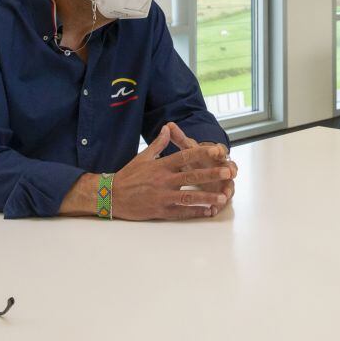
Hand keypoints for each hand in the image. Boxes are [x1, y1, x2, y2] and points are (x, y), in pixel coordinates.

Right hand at [108, 125, 233, 219]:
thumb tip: (168, 128)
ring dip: (206, 196)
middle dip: (211, 174)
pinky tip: (208, 211)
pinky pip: (180, 212)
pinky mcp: (159, 211)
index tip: (217, 151)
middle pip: (191, 176)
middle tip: (228, 171)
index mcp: (160, 165)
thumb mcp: (143, 157)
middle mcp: (163, 180)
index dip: (202, 153)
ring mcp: (161, 196)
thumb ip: (159, 144)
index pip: (184, 156)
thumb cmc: (128, 175)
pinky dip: (195, 212)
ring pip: (188, 197)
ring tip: (222, 196)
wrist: (110, 196)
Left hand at [166, 122, 236, 210]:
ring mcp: (223, 180)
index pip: (220, 149)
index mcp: (214, 154)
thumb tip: (168, 125)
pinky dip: (218, 206)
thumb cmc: (195, 157)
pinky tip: (213, 210)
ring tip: (225, 195)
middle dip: (229, 169)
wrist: (204, 166)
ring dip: (227, 190)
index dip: (218, 150)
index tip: (217, 151)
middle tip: (230, 172)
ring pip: (228, 185)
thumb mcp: (187, 148)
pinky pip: (221, 201)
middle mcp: (222, 166)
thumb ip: (179, 138)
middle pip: (229, 167)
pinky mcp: (220, 193)